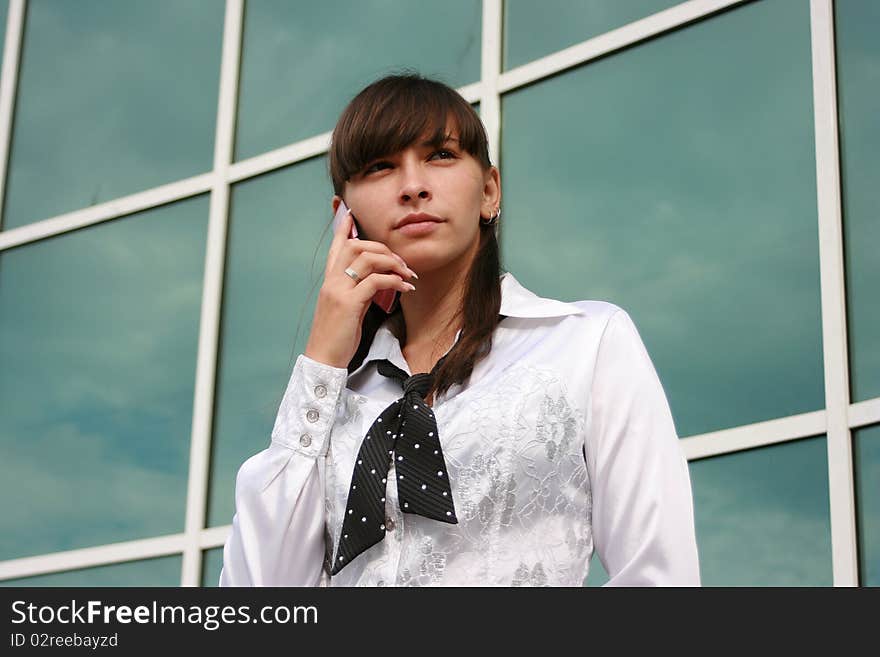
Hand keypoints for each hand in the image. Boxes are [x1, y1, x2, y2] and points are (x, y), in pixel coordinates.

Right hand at [304, 209, 417, 368]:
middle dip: (383, 248)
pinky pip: (375, 281)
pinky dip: (394, 281)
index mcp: (330, 281)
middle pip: (357, 246)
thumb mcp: (347, 309)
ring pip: (367, 259)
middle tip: (401, 262)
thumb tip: (376, 281)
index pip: (336, 247)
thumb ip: (357, 291)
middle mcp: (331, 281)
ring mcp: (339, 290)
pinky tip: (404, 288)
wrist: (323, 358)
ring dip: (392, 263)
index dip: (343, 228)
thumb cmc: (337, 336)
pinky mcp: (348, 304)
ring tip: (407, 274)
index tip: (350, 213)